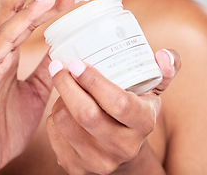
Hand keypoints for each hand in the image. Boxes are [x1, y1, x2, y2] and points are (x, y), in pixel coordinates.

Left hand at [47, 49, 180, 174]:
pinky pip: (53, 133)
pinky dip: (54, 116)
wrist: (122, 154)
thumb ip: (163, 71)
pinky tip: (64, 110)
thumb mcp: (152, 93)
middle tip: (58, 67)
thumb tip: (163, 55)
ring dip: (59, 99)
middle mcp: (122, 148)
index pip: (118, 103)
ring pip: (64, 121)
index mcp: (144, 124)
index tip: (76, 63)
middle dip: (66, 84)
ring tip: (66, 91)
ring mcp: (98, 161)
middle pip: (86, 114)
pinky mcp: (76, 168)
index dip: (93, 81)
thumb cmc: (133, 115)